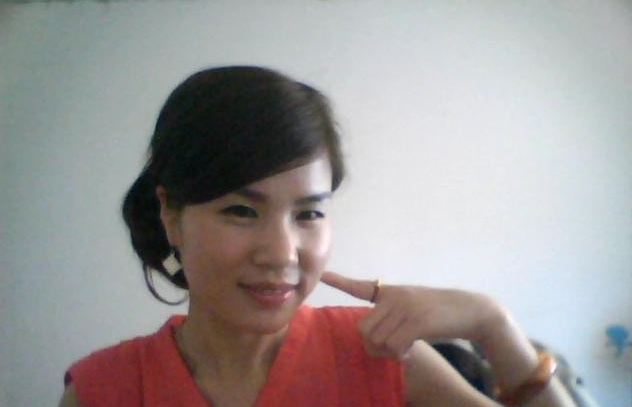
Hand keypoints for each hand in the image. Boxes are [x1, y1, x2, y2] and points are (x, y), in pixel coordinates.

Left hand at [320, 271, 502, 359]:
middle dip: (372, 344)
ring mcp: (405, 308)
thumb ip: (391, 316)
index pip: (360, 287)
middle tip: (389, 348)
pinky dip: (398, 354)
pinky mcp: (417, 322)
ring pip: (377, 339)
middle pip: (364, 328)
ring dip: (387, 351)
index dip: (339, 282)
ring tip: (402, 348)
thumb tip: (372, 340)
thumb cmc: (438, 313)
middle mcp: (394, 296)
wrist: (469, 310)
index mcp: (390, 291)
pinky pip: (393, 345)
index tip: (323, 275)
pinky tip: (409, 351)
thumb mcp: (411, 306)